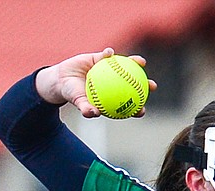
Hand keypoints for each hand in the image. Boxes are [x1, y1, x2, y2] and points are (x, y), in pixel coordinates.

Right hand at [34, 47, 155, 118]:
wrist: (61, 79)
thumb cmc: (71, 94)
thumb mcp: (77, 102)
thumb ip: (86, 109)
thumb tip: (93, 114)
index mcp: (111, 97)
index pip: (128, 104)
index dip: (137, 108)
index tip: (142, 110)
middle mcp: (114, 83)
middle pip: (134, 85)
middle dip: (146, 86)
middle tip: (152, 86)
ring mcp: (110, 70)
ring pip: (126, 67)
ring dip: (135, 63)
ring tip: (141, 62)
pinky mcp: (101, 58)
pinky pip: (107, 55)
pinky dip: (108, 53)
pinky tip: (110, 52)